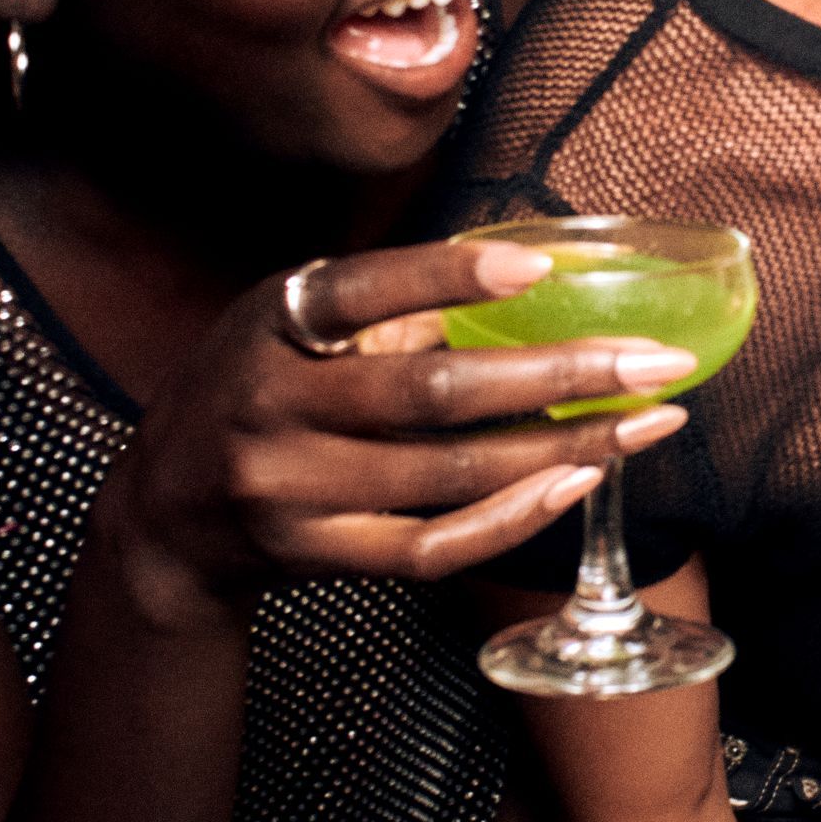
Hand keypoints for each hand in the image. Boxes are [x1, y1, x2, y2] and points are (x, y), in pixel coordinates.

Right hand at [108, 240, 705, 630]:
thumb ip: (384, 304)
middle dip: (558, 376)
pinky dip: (512, 517)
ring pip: (449, 474)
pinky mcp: (315, 556)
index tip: (540, 266)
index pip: (361, 291)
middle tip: (658, 360)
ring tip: (648, 421)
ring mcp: (290, 489)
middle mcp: (272, 404)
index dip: (449, 278)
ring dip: (565, 448)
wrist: (162, 518)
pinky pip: (432, 547)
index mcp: (270, 324)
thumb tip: (530, 267)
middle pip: (431, 393)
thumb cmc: (255, 391)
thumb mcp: (287, 324)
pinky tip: (578, 484)